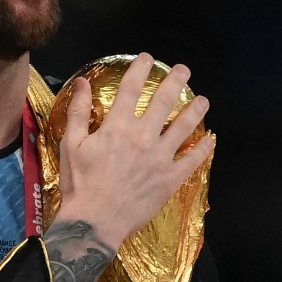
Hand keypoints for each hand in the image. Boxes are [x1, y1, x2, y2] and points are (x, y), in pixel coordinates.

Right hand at [54, 53, 213, 252]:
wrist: (94, 221)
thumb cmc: (80, 183)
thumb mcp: (70, 144)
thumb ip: (78, 111)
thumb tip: (83, 82)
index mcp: (117, 126)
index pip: (131, 88)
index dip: (140, 69)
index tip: (148, 59)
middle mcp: (143, 136)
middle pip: (164, 101)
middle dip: (176, 81)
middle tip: (184, 70)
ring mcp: (160, 157)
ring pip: (184, 127)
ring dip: (196, 110)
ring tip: (203, 100)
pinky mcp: (170, 178)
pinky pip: (192, 160)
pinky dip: (203, 149)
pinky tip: (210, 140)